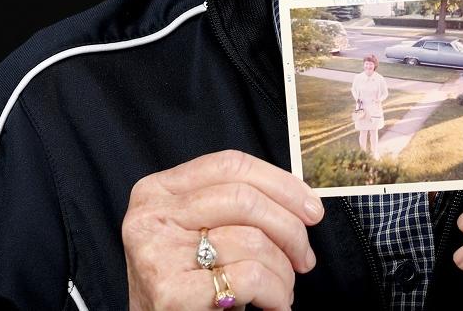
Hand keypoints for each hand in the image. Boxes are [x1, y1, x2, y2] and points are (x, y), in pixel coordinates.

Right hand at [123, 150, 324, 310]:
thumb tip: (301, 202)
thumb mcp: (199, 231)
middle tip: (304, 256)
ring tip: (283, 288)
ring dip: (282, 270)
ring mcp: (157, 254)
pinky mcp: (170, 293)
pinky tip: (274, 303)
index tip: (310, 207)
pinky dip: (275, 292)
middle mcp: (151, 216)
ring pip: (251, 240)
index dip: (280, 182)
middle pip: (244, 198)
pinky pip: (248, 277)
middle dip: (290, 228)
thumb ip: (235, 208)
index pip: (230, 165)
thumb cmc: (188, 283)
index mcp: (158, 190)